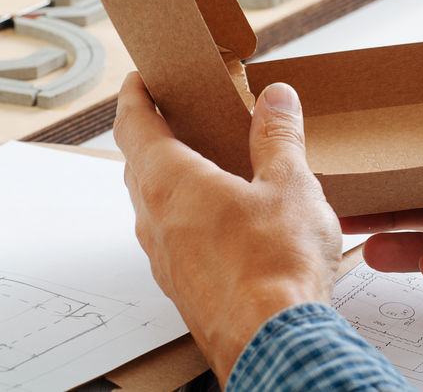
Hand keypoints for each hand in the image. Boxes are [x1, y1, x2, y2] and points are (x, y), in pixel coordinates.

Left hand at [114, 73, 341, 382]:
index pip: (133, 124)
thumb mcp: (289, 184)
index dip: (133, 96)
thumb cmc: (274, 266)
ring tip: (208, 165)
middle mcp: (155, 218)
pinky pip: (172, 238)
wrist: (272, 342)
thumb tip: (277, 100)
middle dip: (154, 134)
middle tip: (177, 115)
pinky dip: (187, 216)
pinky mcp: (181, 286)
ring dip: (170, 179)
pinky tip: (224, 221)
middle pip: (138, 163)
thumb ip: (279, 137)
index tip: (138, 79)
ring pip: (153, 204)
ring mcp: (164, 257)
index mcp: (171, 181)